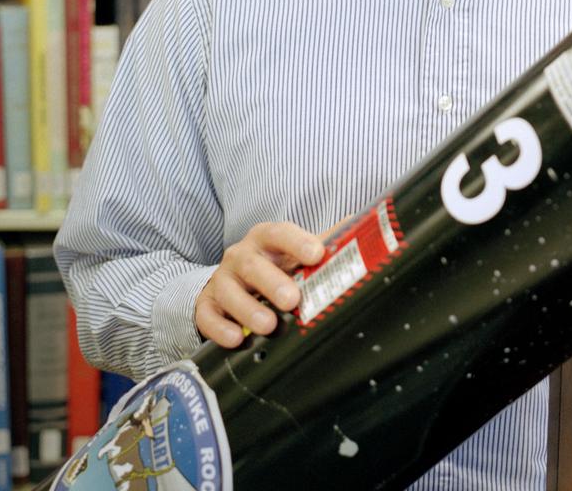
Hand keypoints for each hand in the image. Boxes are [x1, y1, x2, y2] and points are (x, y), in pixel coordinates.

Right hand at [195, 222, 325, 348]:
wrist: (226, 284)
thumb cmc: (271, 269)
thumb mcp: (293, 256)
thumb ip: (323, 248)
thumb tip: (366, 234)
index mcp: (265, 239)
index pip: (279, 233)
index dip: (298, 242)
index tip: (317, 254)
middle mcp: (240, 256)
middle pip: (252, 263)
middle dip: (272, 281)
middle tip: (292, 299)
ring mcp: (220, 280)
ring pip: (228, 291)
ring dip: (248, 308)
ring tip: (268, 325)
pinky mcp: (205, 306)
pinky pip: (207, 316)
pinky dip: (220, 328)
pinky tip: (236, 339)